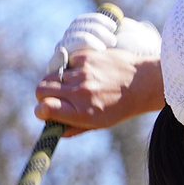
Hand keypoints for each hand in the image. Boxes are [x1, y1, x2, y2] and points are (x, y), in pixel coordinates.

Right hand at [34, 48, 164, 134]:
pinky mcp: (86, 57)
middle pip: (41, 90)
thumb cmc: (121, 106)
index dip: (40, 110)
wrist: (143, 82)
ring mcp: (82, 73)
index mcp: (83, 113)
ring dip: (55, 82)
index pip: (45, 108)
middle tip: (52, 97)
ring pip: (51, 76)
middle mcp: (81, 93)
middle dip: (42, 95)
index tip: (44, 111)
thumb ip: (74, 128)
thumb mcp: (100, 124)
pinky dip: (68, 68)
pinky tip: (82, 72)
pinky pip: (65, 63)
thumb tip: (52, 127)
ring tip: (70, 85)